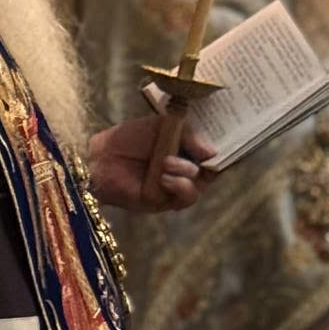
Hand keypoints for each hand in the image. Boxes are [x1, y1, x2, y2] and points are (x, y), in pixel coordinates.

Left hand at [87, 114, 216, 212]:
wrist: (103, 154)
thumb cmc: (131, 138)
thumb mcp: (162, 126)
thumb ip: (188, 135)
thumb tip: (213, 152)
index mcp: (185, 151)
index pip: (211, 155)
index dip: (220, 152)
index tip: (225, 145)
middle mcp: (184, 171)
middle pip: (210, 174)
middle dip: (206, 164)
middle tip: (197, 154)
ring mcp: (174, 188)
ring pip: (197, 187)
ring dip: (186, 173)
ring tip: (166, 162)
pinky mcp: (163, 203)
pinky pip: (183, 199)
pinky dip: (178, 186)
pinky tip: (164, 177)